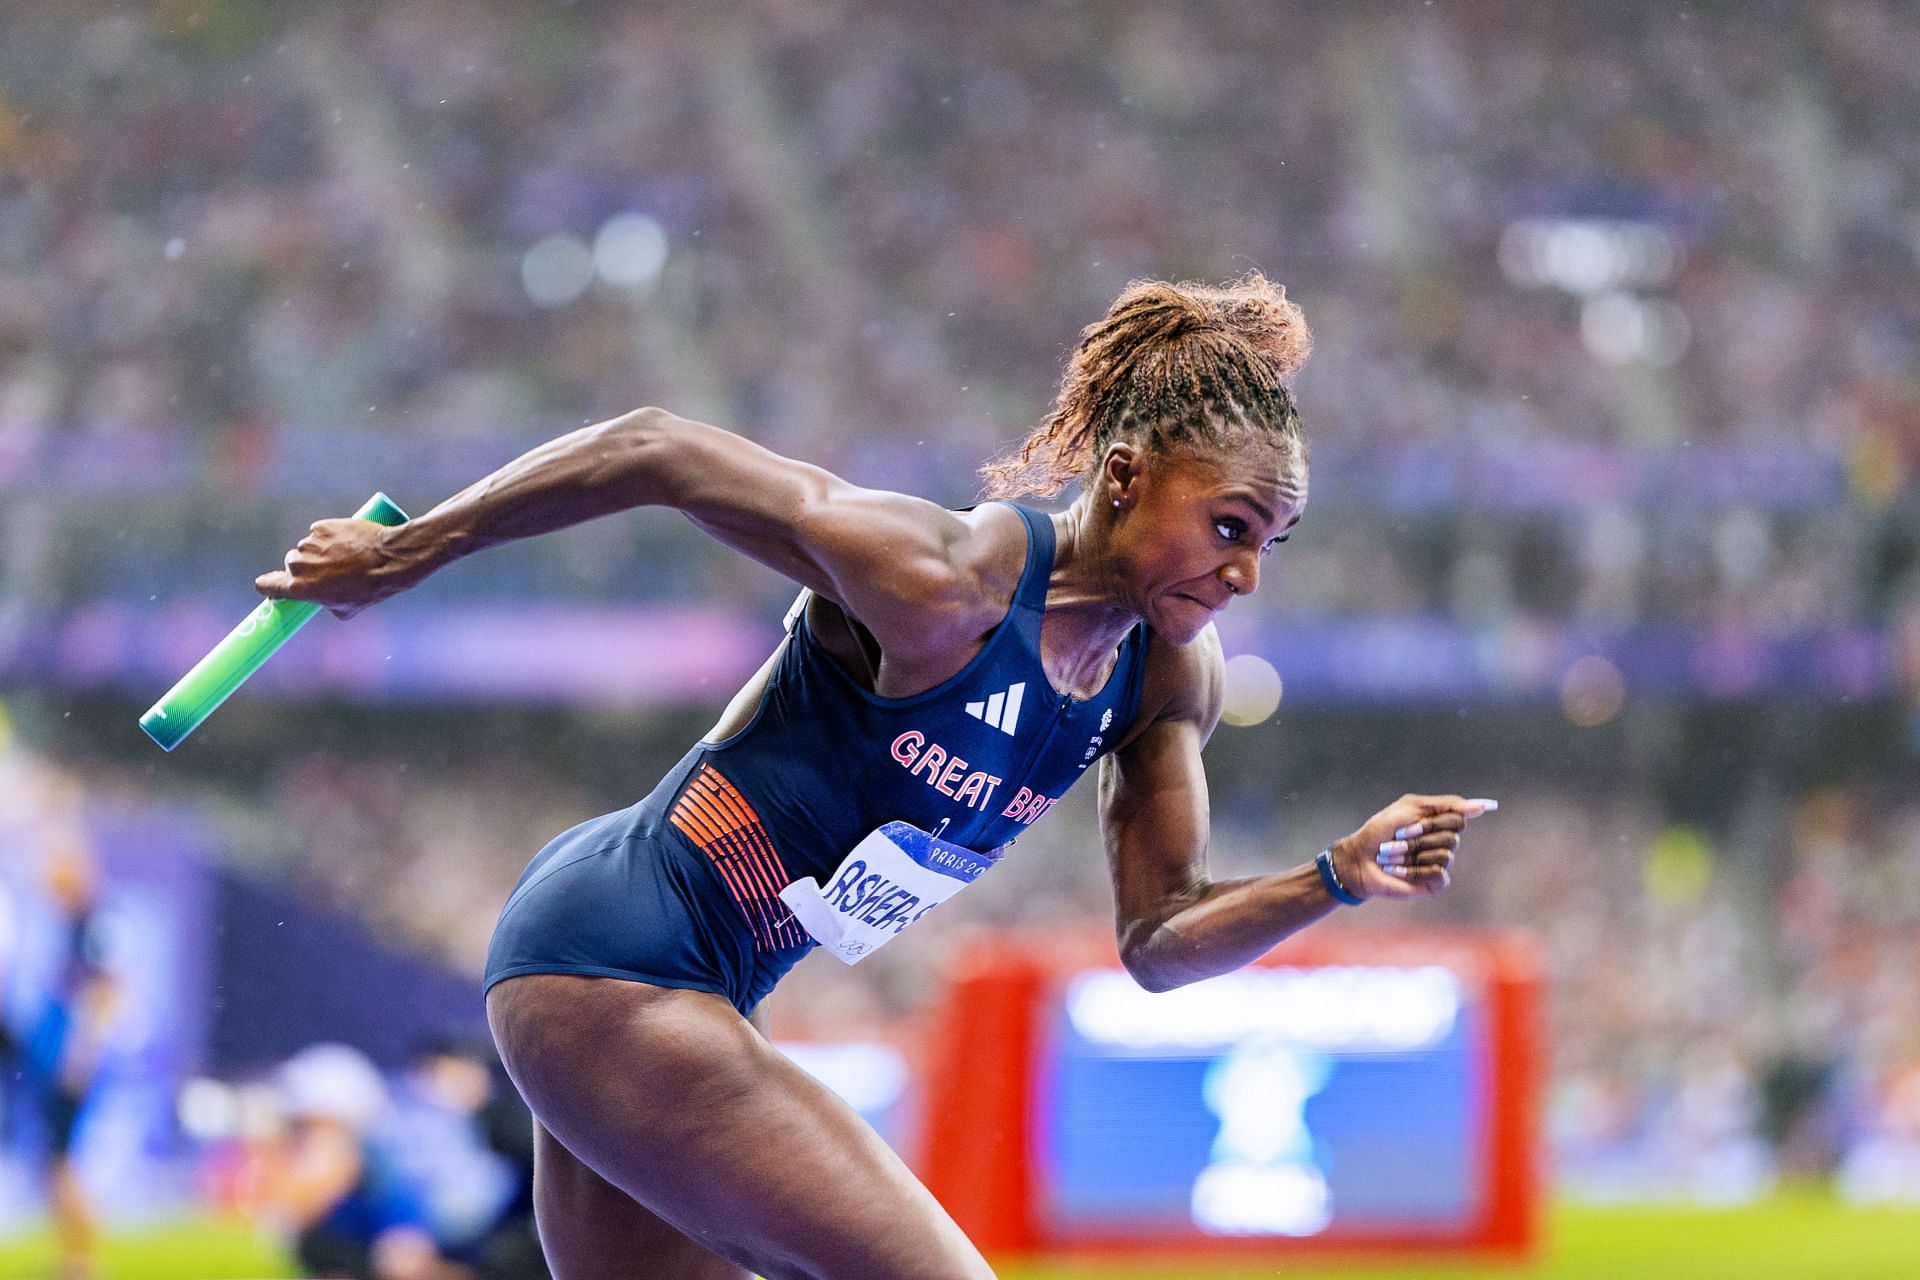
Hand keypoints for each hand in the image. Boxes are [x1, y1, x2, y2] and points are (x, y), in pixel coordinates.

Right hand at [254, 518, 419, 619]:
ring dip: (320, 551)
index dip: (270, 586)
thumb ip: (326, 603)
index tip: (275, 587)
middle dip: (307, 567)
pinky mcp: (322, 526)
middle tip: (330, 571)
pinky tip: (348, 543)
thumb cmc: (370, 588)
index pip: (265, 584)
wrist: (389, 559)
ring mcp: (309, 543)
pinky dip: (330, 536)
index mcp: (298, 587)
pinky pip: (320, 533)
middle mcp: (298, 563)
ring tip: (346, 557)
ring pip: (307, 547)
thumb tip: (324, 599)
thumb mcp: (346, 609)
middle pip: (291, 564)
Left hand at [1328, 794, 1495, 901]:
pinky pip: (1439, 874)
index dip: (1432, 823)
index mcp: (1440, 822)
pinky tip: (1397, 870)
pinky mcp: (1435, 882)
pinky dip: (1413, 870)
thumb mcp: (1410, 808)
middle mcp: (1444, 842)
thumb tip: (1483, 806)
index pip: (1458, 818)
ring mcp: (1440, 863)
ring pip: (1445, 855)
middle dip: (1418, 839)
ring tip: (1391, 855)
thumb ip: (1447, 805)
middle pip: (1452, 838)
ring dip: (1412, 854)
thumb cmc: (1380, 831)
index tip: (1408, 823)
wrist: (1359, 858)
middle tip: (1395, 840)